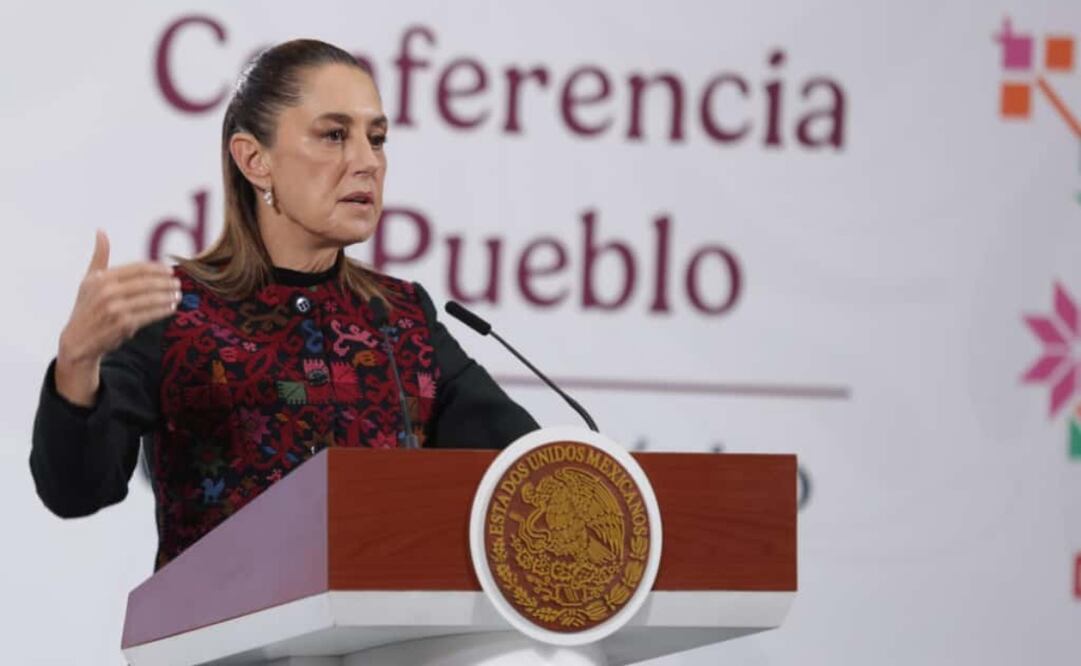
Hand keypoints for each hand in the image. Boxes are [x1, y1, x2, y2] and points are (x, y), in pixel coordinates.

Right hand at [54, 230, 180, 405]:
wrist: (78, 341)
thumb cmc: (86, 308)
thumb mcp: (89, 280)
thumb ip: (99, 256)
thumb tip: (101, 230)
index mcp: (101, 278)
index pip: (138, 268)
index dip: (158, 269)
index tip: (170, 271)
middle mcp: (107, 291)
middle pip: (148, 283)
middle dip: (166, 283)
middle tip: (178, 284)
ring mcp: (116, 308)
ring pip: (152, 299)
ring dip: (168, 296)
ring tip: (177, 295)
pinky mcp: (124, 324)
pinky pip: (151, 314)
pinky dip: (164, 310)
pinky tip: (171, 308)